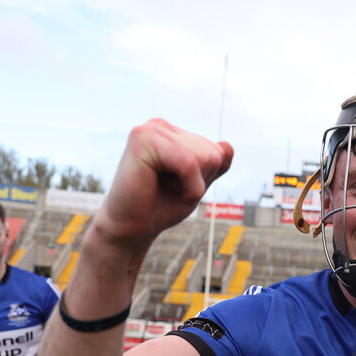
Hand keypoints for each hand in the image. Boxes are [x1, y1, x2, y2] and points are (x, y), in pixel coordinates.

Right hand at [94, 119, 233, 247]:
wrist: (129, 229)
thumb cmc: (160, 208)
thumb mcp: (196, 186)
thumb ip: (214, 167)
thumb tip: (227, 146)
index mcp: (171, 133)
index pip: (216, 152)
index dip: (204, 179)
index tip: (175, 187)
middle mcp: (160, 126)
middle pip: (212, 154)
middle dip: (198, 180)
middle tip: (167, 189)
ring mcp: (150, 129)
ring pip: (203, 158)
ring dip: (191, 185)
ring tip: (163, 188)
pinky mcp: (143, 139)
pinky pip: (189, 164)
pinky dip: (188, 187)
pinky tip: (165, 190)